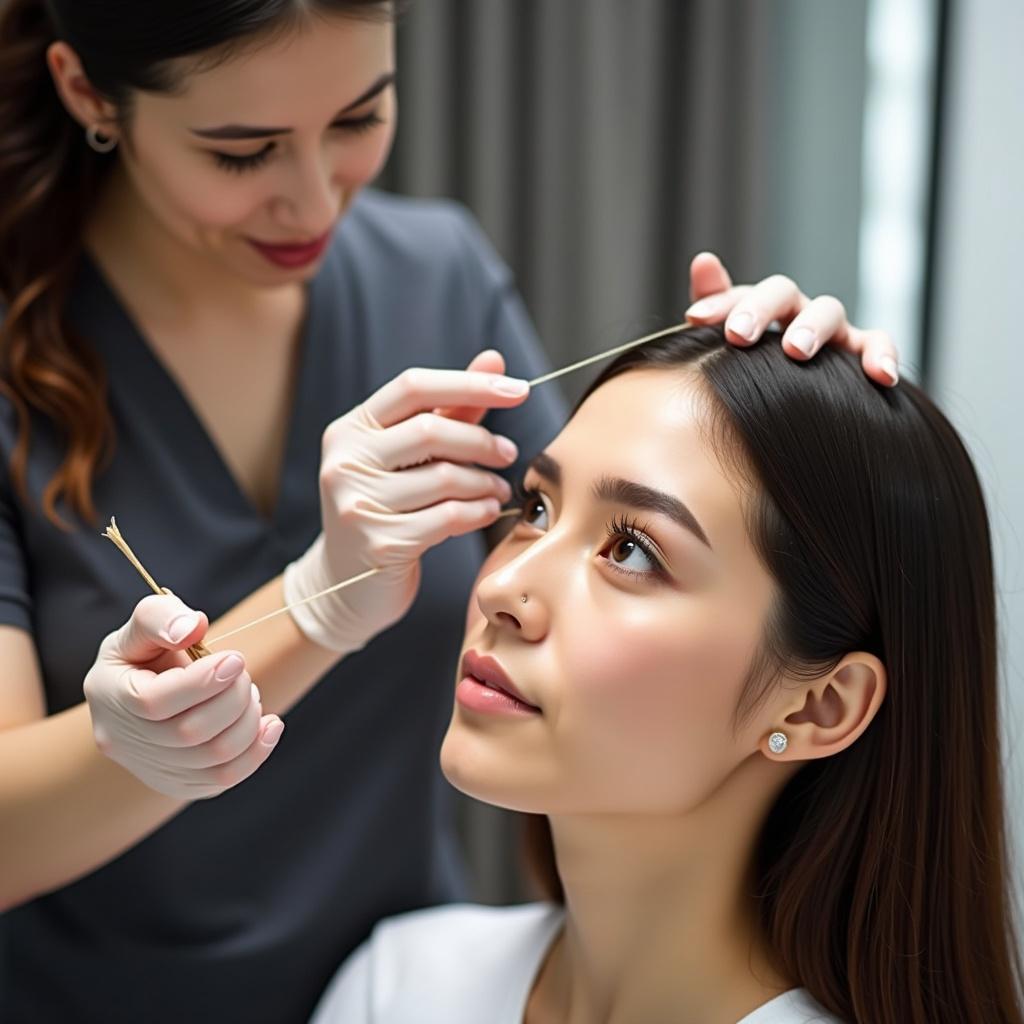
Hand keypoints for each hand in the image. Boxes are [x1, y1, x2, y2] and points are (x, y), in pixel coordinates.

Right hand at [83, 593, 283, 799]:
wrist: (145, 688)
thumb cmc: (148, 649)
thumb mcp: (145, 621)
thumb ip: (163, 616)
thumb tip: (192, 628)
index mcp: (110, 695)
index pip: (154, 702)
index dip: (203, 682)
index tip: (236, 658)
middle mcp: (123, 741)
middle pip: (188, 734)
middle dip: (232, 698)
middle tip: (242, 671)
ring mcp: (149, 769)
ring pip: (213, 760)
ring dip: (247, 722)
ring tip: (249, 693)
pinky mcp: (178, 784)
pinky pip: (222, 781)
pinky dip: (256, 752)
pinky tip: (269, 725)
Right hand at [283, 353, 528, 652]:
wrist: (344, 584)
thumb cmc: (385, 508)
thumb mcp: (409, 456)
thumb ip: (452, 409)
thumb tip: (494, 360)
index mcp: (350, 429)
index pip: (413, 386)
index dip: (470, 383)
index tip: (519, 389)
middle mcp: (345, 461)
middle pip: (431, 431)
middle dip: (481, 441)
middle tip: (508, 452)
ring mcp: (357, 503)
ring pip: (444, 478)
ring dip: (485, 482)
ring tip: (499, 489)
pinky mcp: (378, 543)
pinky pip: (447, 518)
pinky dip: (478, 512)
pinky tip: (487, 510)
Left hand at [684, 251, 899, 386]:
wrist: (784, 407)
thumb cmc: (750, 372)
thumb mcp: (723, 346)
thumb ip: (712, 306)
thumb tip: (703, 259)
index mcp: (759, 311)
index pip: (738, 295)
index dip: (718, 303)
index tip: (693, 318)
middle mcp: (795, 312)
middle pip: (782, 293)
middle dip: (760, 310)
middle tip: (738, 335)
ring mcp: (831, 329)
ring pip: (829, 311)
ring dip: (812, 327)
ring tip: (795, 351)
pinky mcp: (861, 350)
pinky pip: (877, 343)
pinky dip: (881, 354)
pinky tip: (880, 376)